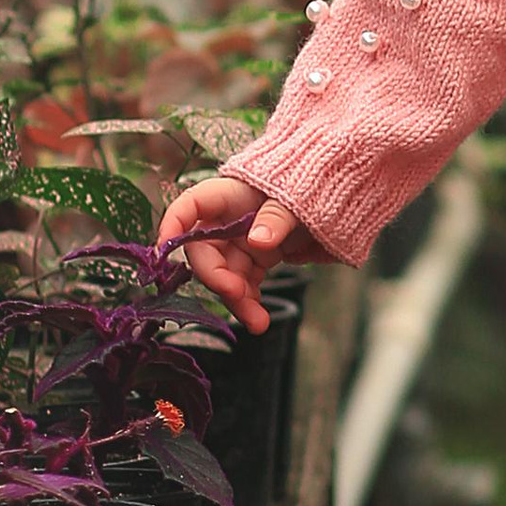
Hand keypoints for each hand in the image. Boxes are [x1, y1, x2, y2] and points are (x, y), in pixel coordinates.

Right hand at [158, 176, 320, 329]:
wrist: (341, 194)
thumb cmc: (313, 182)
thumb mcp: (298, 195)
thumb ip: (277, 217)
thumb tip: (259, 241)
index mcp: (230, 194)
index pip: (190, 206)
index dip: (172, 226)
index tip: (164, 250)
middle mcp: (229, 220)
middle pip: (204, 251)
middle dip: (215, 276)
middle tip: (235, 294)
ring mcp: (242, 241)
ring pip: (225, 275)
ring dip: (236, 300)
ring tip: (257, 323)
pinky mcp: (258, 258)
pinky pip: (245, 283)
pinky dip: (250, 301)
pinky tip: (259, 318)